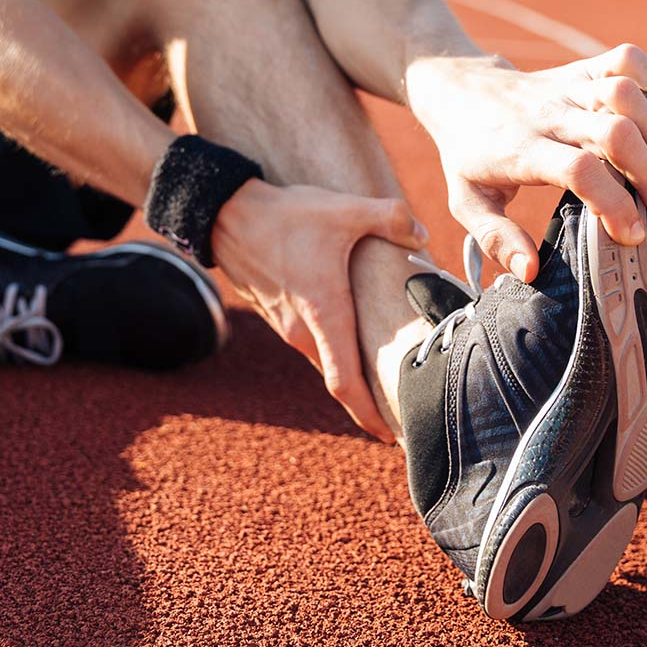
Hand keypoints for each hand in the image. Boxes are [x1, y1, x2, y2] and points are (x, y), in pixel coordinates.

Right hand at [211, 180, 426, 442]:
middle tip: (403, 403)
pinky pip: (310, 341)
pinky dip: (332, 346)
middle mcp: (301, 332)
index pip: (345, 383)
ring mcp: (284, 326)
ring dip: (350, 368)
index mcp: (323, 315)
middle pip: (340, 377)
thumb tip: (422, 232)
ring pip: (324, 357)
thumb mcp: (345, 210)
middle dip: (369, 395)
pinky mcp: (276, 313)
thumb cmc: (285, 217)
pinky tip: (350, 330)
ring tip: (383, 368)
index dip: (368, 415)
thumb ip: (390, 218)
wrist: (225, 214)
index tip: (389, 435)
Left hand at [408, 44, 646, 282]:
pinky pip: (624, 60)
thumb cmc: (469, 154)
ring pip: (622, 94)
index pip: (577, 170)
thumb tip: (530, 271)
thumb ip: (495, 237)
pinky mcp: (579, 69)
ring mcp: (565, 86)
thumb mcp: (467, 201)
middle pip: (612, 133)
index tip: (632, 235)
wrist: (458, 93)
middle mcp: (547, 113)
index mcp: (521, 149)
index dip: (612, 202)